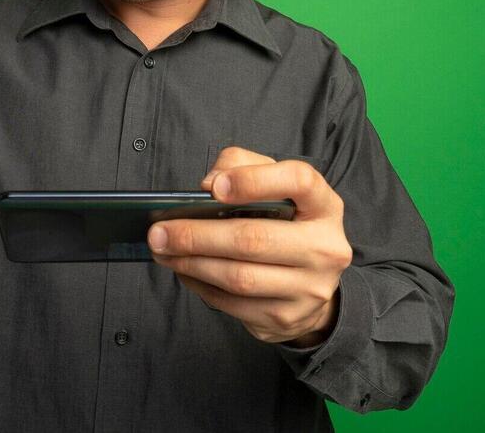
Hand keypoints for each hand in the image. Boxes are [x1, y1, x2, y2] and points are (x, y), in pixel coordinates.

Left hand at [149, 146, 352, 346]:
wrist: (314, 286)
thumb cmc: (287, 225)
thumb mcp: (275, 186)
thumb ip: (241, 166)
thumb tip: (208, 185)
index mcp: (324, 206)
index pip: (299, 181)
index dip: (255, 181)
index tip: (215, 189)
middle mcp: (324, 248)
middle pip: (254, 239)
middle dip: (198, 235)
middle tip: (160, 231)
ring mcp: (308, 289)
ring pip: (239, 277)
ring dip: (192, 263)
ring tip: (163, 251)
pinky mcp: (285, 317)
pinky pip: (233, 304)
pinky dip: (200, 286)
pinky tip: (183, 270)